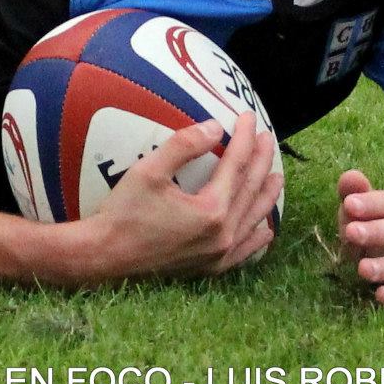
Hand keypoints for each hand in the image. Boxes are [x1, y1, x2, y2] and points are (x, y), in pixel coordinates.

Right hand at [80, 114, 282, 279]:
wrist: (106, 256)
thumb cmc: (123, 212)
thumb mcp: (148, 171)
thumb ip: (183, 145)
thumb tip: (215, 127)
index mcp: (211, 210)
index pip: (236, 165)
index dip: (244, 138)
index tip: (248, 116)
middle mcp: (222, 234)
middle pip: (250, 190)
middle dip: (261, 161)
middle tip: (268, 138)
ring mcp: (218, 254)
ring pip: (252, 220)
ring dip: (266, 196)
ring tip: (277, 177)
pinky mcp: (209, 267)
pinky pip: (243, 252)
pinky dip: (257, 239)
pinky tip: (266, 231)